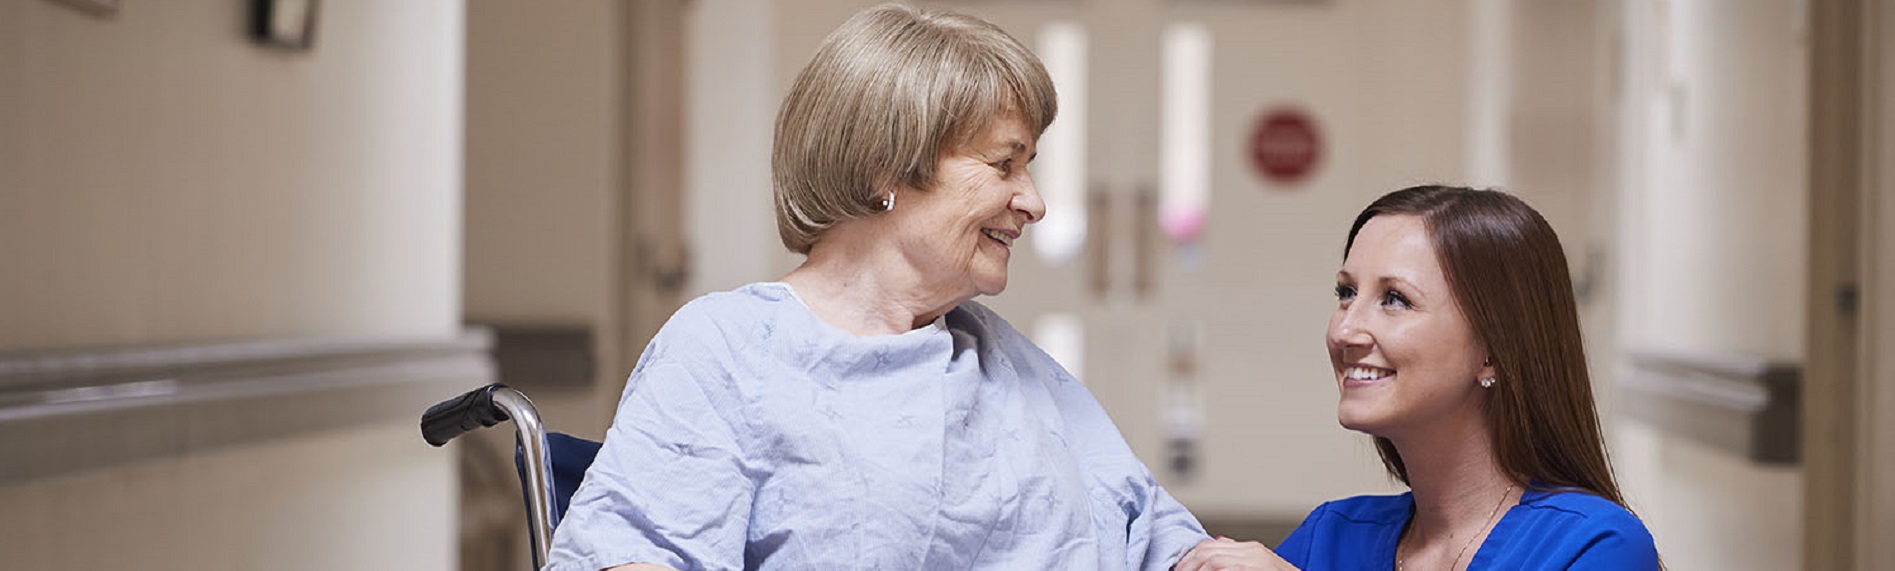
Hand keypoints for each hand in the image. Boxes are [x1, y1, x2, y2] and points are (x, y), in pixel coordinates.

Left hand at [1174, 537, 1297, 570]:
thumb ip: (1238, 558)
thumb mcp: (1261, 567)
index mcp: (1251, 550)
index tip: (1178, 569)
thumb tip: (1216, 544)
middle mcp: (1252, 551)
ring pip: (1211, 561)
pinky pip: (1224, 568)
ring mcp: (1255, 560)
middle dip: (1186, 566)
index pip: (1210, 547)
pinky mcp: (1255, 567)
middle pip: (1207, 551)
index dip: (1189, 559)